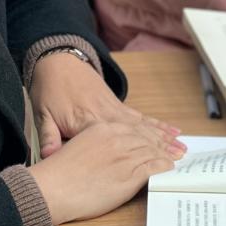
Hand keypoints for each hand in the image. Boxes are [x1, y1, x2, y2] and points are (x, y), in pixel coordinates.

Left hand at [29, 51, 183, 157]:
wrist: (58, 61)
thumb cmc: (49, 89)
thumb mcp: (43, 114)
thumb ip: (48, 137)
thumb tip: (49, 156)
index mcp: (88, 120)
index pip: (115, 142)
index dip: (135, 154)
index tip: (153, 164)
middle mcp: (106, 115)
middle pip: (137, 133)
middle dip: (159, 146)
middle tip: (180, 158)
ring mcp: (114, 108)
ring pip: (143, 125)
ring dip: (163, 136)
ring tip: (182, 147)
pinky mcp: (117, 104)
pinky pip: (140, 117)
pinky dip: (157, 124)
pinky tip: (172, 129)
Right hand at [29, 120, 182, 224]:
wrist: (51, 187)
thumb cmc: (57, 171)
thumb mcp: (75, 143)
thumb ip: (91, 142)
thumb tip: (100, 147)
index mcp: (102, 127)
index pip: (133, 127)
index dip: (148, 131)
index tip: (158, 135)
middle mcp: (116, 137)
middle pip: (146, 137)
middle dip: (163, 140)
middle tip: (178, 144)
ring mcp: (124, 155)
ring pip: (152, 150)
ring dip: (167, 153)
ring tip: (179, 155)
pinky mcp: (128, 173)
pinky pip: (153, 167)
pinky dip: (163, 166)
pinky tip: (170, 167)